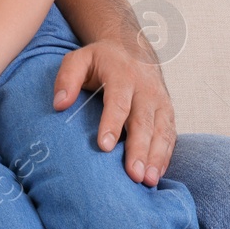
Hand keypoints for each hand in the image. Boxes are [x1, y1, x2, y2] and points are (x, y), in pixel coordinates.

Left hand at [53, 39, 174, 186]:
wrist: (134, 47)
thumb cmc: (101, 59)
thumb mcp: (79, 59)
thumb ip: (67, 78)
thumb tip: (59, 104)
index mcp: (122, 75)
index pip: (118, 102)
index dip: (112, 124)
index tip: (104, 146)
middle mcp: (146, 89)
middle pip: (143, 122)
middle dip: (139, 149)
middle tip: (133, 174)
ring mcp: (160, 101)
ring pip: (161, 131)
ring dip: (155, 157)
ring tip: (147, 181)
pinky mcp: (168, 112)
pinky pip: (170, 135)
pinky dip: (165, 156)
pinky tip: (157, 174)